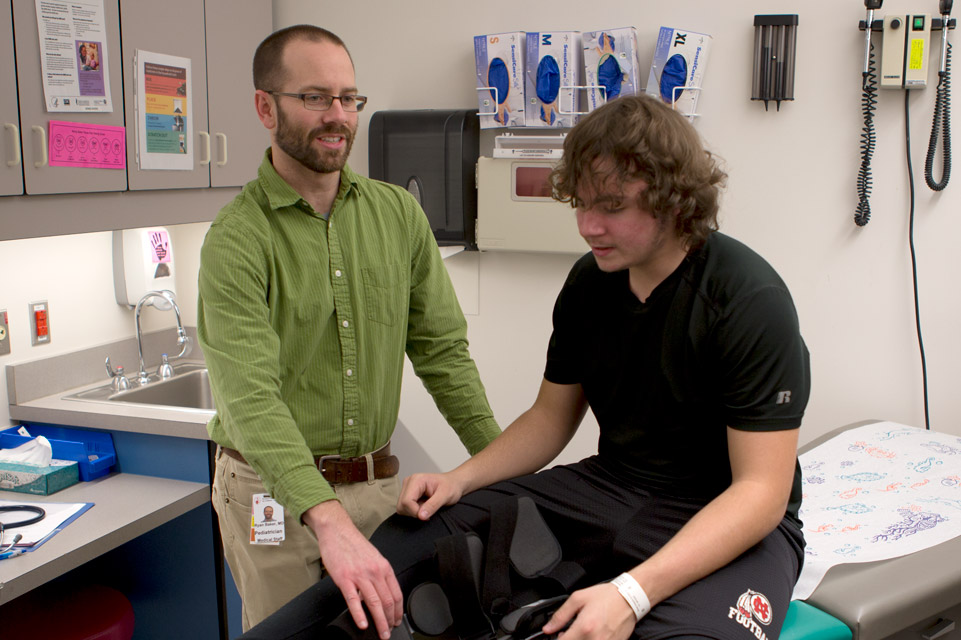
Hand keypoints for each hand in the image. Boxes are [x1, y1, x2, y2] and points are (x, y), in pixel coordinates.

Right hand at [304, 501, 402, 639]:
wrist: (337, 531)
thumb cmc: (354, 544)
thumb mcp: (373, 558)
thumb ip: (378, 575)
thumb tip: (381, 594)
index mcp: (384, 567)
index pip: (396, 593)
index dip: (398, 611)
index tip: (397, 620)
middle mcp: (375, 571)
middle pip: (388, 601)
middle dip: (390, 620)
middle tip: (389, 632)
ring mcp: (360, 575)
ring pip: (374, 603)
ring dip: (380, 622)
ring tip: (381, 633)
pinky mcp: (344, 578)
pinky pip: (354, 600)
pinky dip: (359, 614)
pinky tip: (363, 624)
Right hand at [396, 472, 463, 519]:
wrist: (454, 483)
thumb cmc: (451, 486)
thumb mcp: (445, 496)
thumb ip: (432, 505)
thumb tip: (420, 516)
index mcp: (416, 480)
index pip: (406, 502)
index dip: (415, 512)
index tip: (427, 516)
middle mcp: (408, 482)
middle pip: (401, 506)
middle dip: (414, 513)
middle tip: (429, 511)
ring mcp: (407, 488)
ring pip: (402, 508)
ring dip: (414, 512)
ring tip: (427, 507)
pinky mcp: (408, 494)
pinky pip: (405, 508)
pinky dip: (414, 511)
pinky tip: (424, 506)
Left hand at [541, 583, 636, 639]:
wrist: (629, 598)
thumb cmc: (606, 597)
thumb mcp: (578, 598)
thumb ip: (561, 615)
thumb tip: (548, 628)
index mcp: (584, 627)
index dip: (556, 639)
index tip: (556, 635)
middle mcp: (595, 639)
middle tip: (566, 633)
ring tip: (580, 633)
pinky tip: (590, 635)